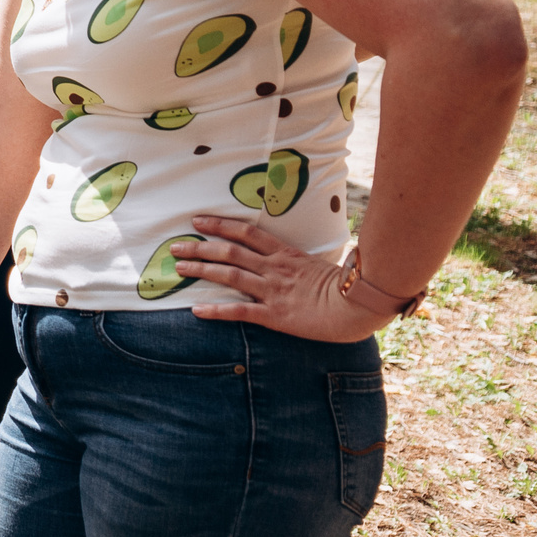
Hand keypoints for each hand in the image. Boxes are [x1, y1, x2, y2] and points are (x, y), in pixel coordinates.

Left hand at [177, 215, 387, 341]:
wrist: (359, 306)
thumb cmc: (345, 287)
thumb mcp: (318, 265)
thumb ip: (297, 260)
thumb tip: (285, 256)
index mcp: (285, 254)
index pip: (246, 233)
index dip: (220, 225)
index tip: (198, 220)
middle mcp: (275, 269)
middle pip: (230, 252)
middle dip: (201, 248)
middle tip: (176, 246)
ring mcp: (273, 291)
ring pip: (230, 276)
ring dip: (202, 271)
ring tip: (179, 269)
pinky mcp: (275, 315)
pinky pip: (240, 311)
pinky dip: (217, 310)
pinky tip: (197, 309)